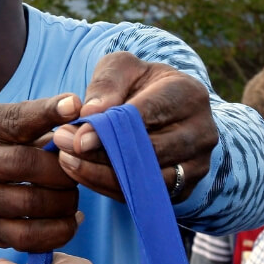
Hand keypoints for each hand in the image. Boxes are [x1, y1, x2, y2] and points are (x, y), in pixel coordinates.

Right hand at [0, 94, 83, 251]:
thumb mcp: (8, 123)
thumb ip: (42, 119)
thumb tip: (81, 113)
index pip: (16, 119)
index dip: (48, 113)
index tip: (76, 108)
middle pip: (26, 164)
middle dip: (63, 169)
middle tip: (77, 171)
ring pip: (31, 203)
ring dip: (65, 201)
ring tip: (71, 195)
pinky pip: (28, 237)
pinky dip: (59, 230)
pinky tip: (69, 219)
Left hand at [53, 52, 216, 201]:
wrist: (163, 110)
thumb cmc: (139, 84)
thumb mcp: (122, 68)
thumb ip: (107, 83)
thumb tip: (91, 112)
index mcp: (189, 94)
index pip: (149, 114)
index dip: (111, 127)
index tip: (77, 137)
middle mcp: (201, 132)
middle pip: (149, 151)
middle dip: (101, 152)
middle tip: (62, 147)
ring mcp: (196, 164)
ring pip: (147, 179)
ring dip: (101, 173)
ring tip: (66, 161)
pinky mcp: (183, 188)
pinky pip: (144, 195)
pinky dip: (109, 187)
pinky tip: (81, 174)